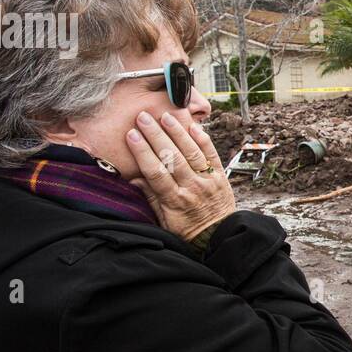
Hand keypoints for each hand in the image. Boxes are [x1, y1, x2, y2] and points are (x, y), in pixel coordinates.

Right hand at [125, 111, 235, 240]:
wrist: (218, 235)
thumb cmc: (187, 229)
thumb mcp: (164, 220)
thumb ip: (150, 197)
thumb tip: (133, 178)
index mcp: (174, 200)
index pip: (155, 171)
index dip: (142, 152)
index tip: (131, 135)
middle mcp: (191, 188)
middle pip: (171, 157)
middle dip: (156, 135)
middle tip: (143, 118)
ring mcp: (207, 180)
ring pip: (191, 152)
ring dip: (177, 132)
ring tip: (165, 116)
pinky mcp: (220, 176)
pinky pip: (211, 154)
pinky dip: (203, 139)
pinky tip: (193, 125)